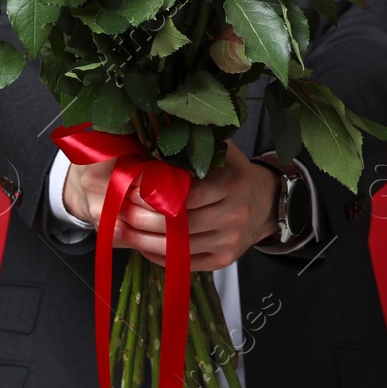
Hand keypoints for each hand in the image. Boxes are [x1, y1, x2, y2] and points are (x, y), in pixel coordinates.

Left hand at [72, 141, 277, 270]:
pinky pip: (185, 263)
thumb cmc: (233, 172)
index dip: (157, 195)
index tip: (133, 190)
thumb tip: (154, 124)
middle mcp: (234, 215)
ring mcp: (229, 241)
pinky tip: (141, 245)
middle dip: (146, 220)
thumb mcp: (221, 151)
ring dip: (146, 241)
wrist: (266, 203)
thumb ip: (192, 142)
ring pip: (180, 248)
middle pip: (182, 224)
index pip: (189, 195)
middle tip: (120, 212)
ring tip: (123, 230)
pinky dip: (161, 257)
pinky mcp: (223, 260)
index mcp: (232, 184)